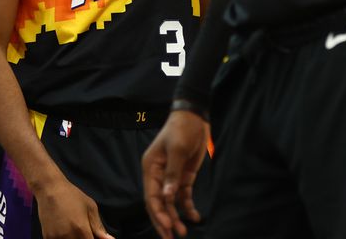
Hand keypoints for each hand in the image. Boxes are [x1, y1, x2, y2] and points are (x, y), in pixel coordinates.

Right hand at [34, 177, 113, 238]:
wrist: (50, 189)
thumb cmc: (72, 196)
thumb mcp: (90, 208)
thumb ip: (99, 227)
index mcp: (82, 230)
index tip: (92, 235)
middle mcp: (68, 237)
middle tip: (85, 232)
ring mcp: (56, 238)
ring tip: (75, 230)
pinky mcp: (47, 238)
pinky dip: (64, 238)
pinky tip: (66, 231)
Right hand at [142, 111, 208, 238]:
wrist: (194, 117)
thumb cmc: (181, 130)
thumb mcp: (177, 150)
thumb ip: (173, 175)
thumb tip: (168, 197)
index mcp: (151, 168)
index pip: (152, 196)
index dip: (158, 213)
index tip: (167, 226)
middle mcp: (158, 175)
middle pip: (159, 203)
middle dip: (164, 221)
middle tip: (171, 238)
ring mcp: (171, 177)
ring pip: (170, 202)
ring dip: (176, 217)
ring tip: (183, 232)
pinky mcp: (183, 176)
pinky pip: (183, 195)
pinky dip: (187, 206)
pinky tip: (194, 217)